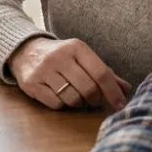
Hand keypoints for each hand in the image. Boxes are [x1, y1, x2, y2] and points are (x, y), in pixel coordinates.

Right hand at [7, 37, 130, 109]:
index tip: (120, 105)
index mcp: (76, 47)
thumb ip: (104, 72)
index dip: (113, 92)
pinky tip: (59, 95)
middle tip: (94, 100)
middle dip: (95, 99)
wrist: (25, 51)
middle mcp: (59, 56)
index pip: (101, 73)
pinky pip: (56, 104)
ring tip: (76, 95)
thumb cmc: (61, 57)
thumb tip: (126, 89)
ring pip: (72, 99)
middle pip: (88, 89)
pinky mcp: (31, 84)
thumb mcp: (82, 58)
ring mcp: (43, 70)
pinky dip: (62, 104)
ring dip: (78, 103)